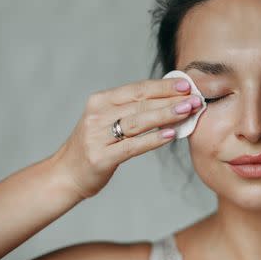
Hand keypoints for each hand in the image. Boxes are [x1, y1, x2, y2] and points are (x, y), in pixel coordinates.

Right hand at [52, 78, 202, 198]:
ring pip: (138, 121)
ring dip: (166, 114)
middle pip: (140, 103)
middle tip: (195, 98)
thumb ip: (133, 109)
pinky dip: (153, 139)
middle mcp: (97, 115)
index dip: (163, 86)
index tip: (187, 85)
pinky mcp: (101, 157)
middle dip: (171, 100)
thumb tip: (171, 99)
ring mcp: (97, 136)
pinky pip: (132, 146)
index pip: (138, 89)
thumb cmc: (95, 145)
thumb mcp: (107, 120)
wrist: (65, 175)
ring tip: (188, 111)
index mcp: (100, 101)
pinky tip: (171, 134)